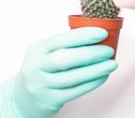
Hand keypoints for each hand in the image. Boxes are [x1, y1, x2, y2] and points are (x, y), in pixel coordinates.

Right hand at [0, 27, 117, 117]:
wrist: (22, 98)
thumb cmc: (41, 71)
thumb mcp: (44, 54)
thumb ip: (64, 46)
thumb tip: (96, 37)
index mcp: (37, 49)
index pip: (61, 40)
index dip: (83, 36)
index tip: (102, 33)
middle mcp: (36, 67)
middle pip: (65, 59)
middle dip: (90, 53)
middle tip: (109, 50)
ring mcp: (42, 85)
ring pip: (72, 77)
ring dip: (95, 70)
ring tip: (112, 64)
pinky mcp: (50, 100)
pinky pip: (75, 91)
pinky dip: (92, 83)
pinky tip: (103, 76)